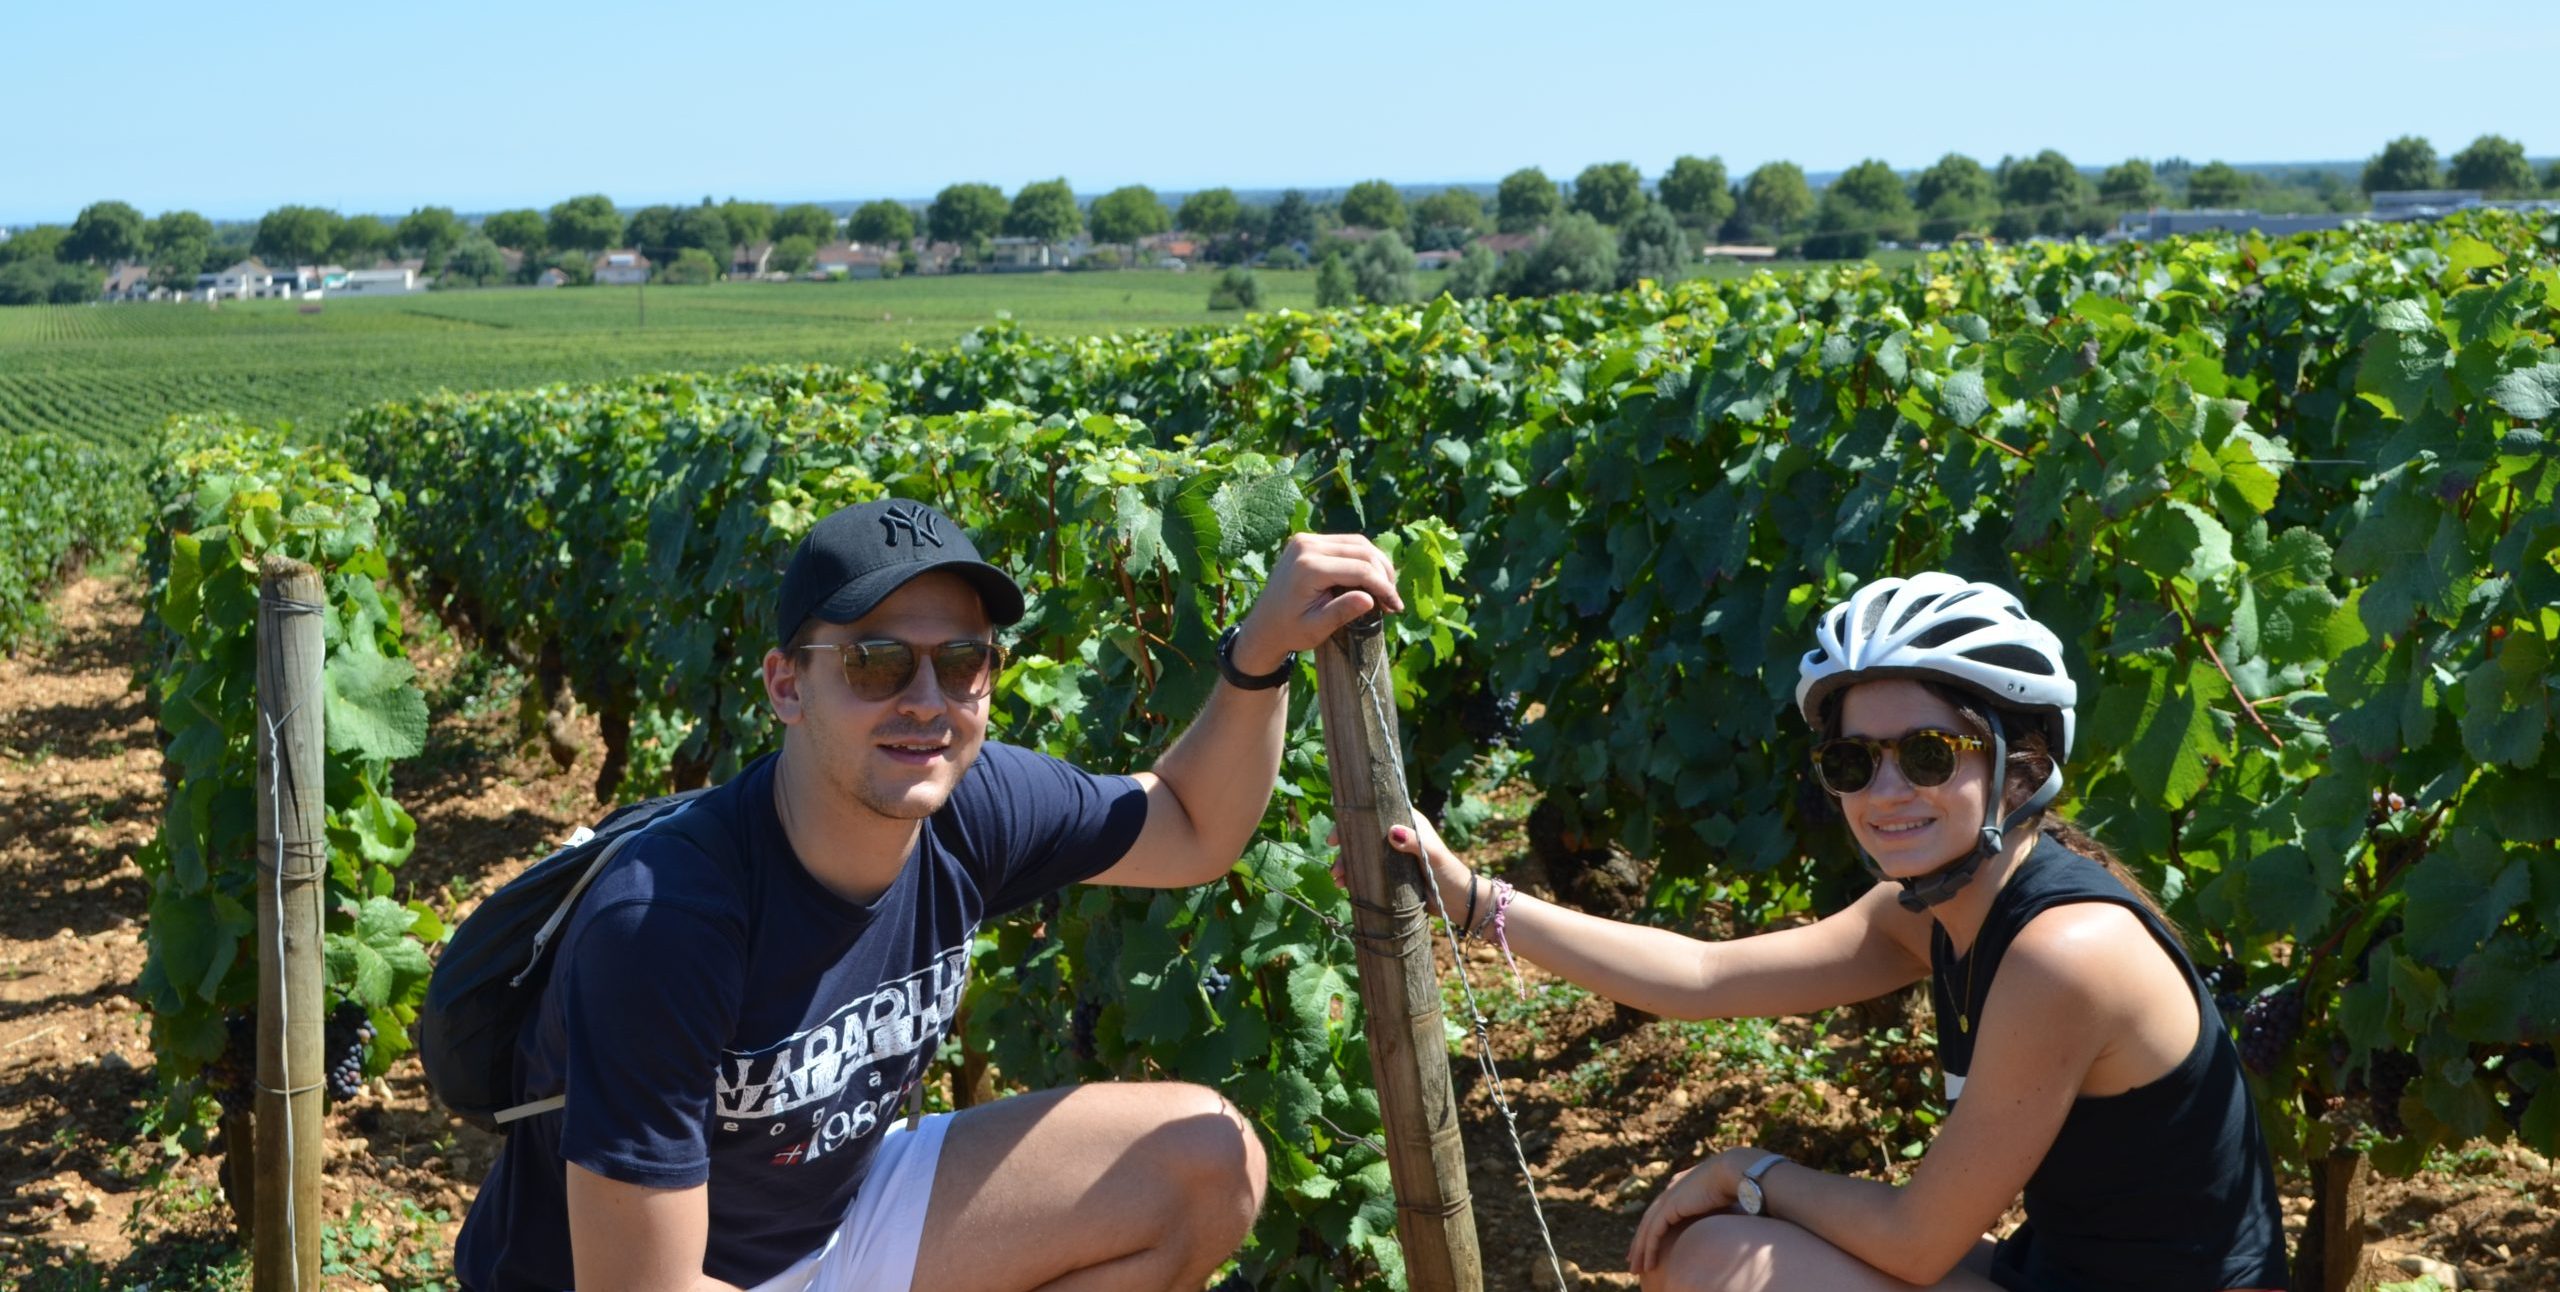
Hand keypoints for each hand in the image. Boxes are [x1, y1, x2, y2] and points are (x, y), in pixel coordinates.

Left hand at [1229, 534, 1405, 675]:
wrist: (1263, 626)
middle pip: (1362, 551)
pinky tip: (1371, 579)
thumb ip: (1341, 612)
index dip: (1383, 587)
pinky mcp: (1308, 541)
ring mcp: (1306, 540)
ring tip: (1386, 590)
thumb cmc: (1289, 632)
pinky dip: (1363, 559)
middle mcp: (1307, 546)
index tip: (1396, 608)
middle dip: (1384, 575)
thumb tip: (1371, 599)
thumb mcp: (1315, 628)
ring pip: (1358, 543)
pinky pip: (1346, 544)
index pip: (1359, 569)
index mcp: (1308, 568)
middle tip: (1393, 602)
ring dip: (1377, 565)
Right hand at [1327, 815, 1475, 922]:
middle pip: (1362, 839)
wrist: (1457, 901)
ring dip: (1347, 868)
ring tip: (1339, 881)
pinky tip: (1346, 887)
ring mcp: (1392, 858)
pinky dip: (1355, 879)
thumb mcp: (1433, 855)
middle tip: (1336, 869)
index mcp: (1407, 823)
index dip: (1350, 823)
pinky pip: (1368, 874)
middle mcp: (1397, 837)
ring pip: (1362, 858)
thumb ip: (1415, 842)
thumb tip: (1393, 832)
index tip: (1335, 838)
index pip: (1373, 816)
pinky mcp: (1390, 876)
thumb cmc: (1448, 872)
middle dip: (1345, 852)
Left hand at [1626, 1148, 1755, 1274]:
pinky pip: (1654, 1232)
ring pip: (1648, 1229)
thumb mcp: (1720, 1198)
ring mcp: (1668, 1197)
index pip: (1661, 1210)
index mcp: (1681, 1185)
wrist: (1733, 1171)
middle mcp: (1671, 1190)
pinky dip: (1649, 1249)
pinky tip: (1649, 1264)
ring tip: (1636, 1269)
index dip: (1653, 1229)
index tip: (1648, 1246)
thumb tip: (1723, 1223)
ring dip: (1641, 1251)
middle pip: (1649, 1221)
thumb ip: (1713, 1208)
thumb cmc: (1736, 1185)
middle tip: (1634, 1261)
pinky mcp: (1670, 1207)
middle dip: (1640, 1243)